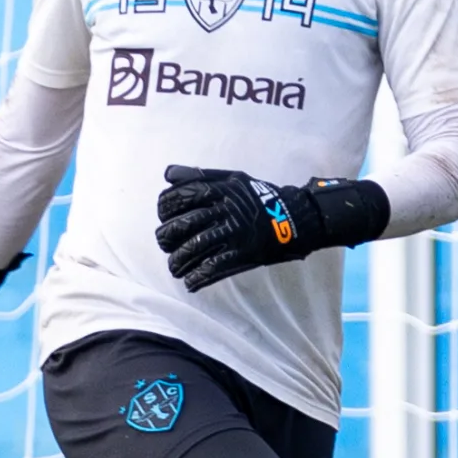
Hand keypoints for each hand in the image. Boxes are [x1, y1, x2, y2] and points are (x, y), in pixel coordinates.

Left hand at [156, 166, 330, 291]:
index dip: (164, 209)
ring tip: (174, 267)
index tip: (164, 217)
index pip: (178, 197)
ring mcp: (233, 233)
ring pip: (193, 249)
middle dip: (166, 238)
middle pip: (182, 225)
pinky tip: (189, 283)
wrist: (293, 216)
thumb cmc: (258, 196)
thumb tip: (167, 174)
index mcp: (219, 190)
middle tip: (164, 244)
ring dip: (178, 261)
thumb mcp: (232, 178)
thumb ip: (200, 175)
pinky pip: (213, 267)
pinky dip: (197, 277)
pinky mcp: (242, 253)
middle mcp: (223, 210)